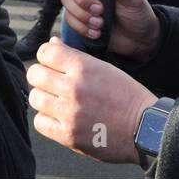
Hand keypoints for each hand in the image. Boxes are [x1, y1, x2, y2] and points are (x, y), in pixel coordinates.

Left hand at [28, 38, 156, 164]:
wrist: (144, 128)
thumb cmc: (126, 96)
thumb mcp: (104, 68)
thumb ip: (75, 56)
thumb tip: (52, 44)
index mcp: (83, 67)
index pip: (45, 52)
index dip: (46, 56)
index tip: (52, 64)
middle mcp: (73, 87)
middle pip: (35, 74)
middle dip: (41, 77)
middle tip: (51, 83)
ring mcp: (69, 112)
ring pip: (35, 98)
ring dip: (43, 99)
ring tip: (56, 102)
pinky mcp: (68, 135)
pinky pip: (40, 122)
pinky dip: (46, 120)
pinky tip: (59, 118)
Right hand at [63, 0, 160, 62]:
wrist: (138, 39)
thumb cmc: (137, 13)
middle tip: (100, 10)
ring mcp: (81, 1)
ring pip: (66, 0)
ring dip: (82, 14)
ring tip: (100, 24)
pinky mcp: (78, 18)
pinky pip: (68, 18)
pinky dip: (81, 27)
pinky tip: (96, 32)